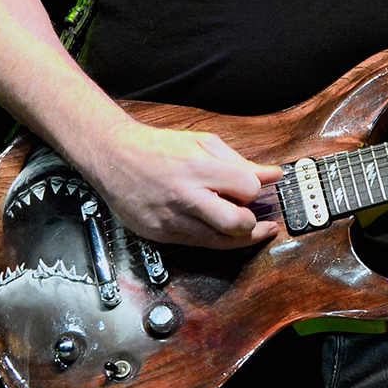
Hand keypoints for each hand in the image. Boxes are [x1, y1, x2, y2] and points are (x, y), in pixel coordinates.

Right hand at [84, 120, 282, 248]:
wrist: (114, 157)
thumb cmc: (160, 147)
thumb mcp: (204, 142)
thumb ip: (240, 160)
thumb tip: (273, 174)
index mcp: (199, 168)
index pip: (247, 189)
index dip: (256, 191)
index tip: (255, 189)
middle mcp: (186, 196)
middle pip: (235, 224)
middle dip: (253, 224)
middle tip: (258, 219)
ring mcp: (172, 219)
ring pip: (218, 242)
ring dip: (240, 238)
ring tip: (251, 229)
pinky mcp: (160, 234)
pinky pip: (197, 244)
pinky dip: (214, 239)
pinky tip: (219, 229)